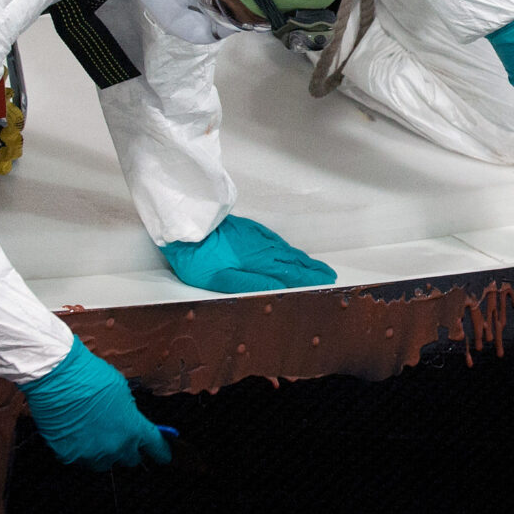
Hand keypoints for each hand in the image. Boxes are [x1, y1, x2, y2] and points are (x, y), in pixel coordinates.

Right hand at [18, 337, 171, 469]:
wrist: (57, 377)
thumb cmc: (90, 377)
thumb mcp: (122, 391)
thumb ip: (129, 414)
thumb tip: (128, 421)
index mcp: (133, 428)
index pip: (155, 448)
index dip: (161, 453)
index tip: (164, 456)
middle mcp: (115, 446)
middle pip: (130, 459)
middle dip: (129, 449)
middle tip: (122, 438)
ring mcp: (91, 453)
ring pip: (104, 462)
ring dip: (103, 452)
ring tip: (94, 433)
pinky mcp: (69, 455)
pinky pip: (80, 459)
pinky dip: (80, 449)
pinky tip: (76, 433)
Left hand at [161, 214, 336, 292]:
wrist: (184, 225)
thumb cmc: (197, 257)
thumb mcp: (221, 279)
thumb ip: (252, 284)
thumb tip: (279, 288)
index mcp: (258, 262)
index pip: (291, 273)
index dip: (310, 279)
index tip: (326, 283)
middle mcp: (261, 247)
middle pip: (293, 260)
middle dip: (312, 269)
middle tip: (328, 275)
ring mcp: (255, 236)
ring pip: (285, 249)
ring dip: (302, 259)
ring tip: (314, 265)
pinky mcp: (247, 229)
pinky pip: (274, 239)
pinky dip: (286, 247)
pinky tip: (287, 249)